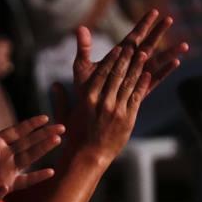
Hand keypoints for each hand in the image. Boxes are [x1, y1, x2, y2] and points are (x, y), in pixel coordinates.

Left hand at [0, 114, 64, 193]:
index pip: (17, 131)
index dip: (31, 125)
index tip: (46, 117)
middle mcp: (5, 155)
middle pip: (29, 142)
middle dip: (45, 134)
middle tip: (62, 127)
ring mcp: (8, 170)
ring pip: (30, 157)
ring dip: (43, 149)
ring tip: (58, 140)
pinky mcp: (7, 185)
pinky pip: (25, 181)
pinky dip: (37, 176)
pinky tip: (51, 171)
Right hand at [55, 38, 152, 162]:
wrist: (88, 157)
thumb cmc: (75, 136)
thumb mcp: (65, 116)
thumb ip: (61, 99)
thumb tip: (54, 84)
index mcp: (87, 98)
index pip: (102, 73)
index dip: (112, 59)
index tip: (119, 48)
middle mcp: (102, 102)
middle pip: (117, 75)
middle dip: (126, 58)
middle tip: (134, 45)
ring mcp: (116, 110)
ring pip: (129, 84)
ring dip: (137, 67)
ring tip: (143, 54)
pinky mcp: (127, 119)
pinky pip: (136, 97)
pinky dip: (142, 84)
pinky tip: (147, 74)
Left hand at [70, 10, 186, 93]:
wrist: (88, 113)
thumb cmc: (85, 89)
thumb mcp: (82, 67)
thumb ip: (84, 48)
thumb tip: (79, 27)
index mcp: (119, 55)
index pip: (134, 36)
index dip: (144, 23)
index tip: (154, 11)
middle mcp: (130, 64)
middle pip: (147, 44)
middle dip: (158, 32)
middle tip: (170, 19)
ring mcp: (136, 77)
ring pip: (155, 61)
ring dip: (169, 52)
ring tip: (184, 44)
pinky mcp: (140, 90)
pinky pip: (154, 80)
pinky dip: (164, 72)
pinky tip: (176, 63)